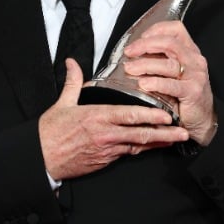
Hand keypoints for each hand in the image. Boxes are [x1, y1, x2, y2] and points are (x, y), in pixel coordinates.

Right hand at [39, 58, 189, 180]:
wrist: (41, 157)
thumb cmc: (50, 131)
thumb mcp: (61, 104)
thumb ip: (73, 82)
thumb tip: (72, 62)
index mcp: (96, 117)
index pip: (129, 116)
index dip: (150, 117)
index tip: (167, 115)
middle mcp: (105, 134)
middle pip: (140, 134)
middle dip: (164, 133)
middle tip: (183, 131)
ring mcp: (106, 150)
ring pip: (138, 146)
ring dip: (158, 143)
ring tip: (176, 140)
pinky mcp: (104, 161)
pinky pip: (128, 154)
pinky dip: (142, 149)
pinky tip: (153, 146)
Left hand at [122, 20, 218, 145]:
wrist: (200, 118)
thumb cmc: (182, 93)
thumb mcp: (172, 71)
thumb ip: (159, 58)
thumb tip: (132, 52)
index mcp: (189, 51)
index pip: (175, 29)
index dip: (156, 29)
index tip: (139, 37)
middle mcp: (194, 60)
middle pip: (169, 43)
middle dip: (145, 45)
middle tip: (129, 52)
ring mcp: (196, 75)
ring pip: (168, 64)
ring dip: (145, 65)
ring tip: (130, 69)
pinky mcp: (193, 92)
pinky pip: (172, 85)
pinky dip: (155, 83)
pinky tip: (143, 84)